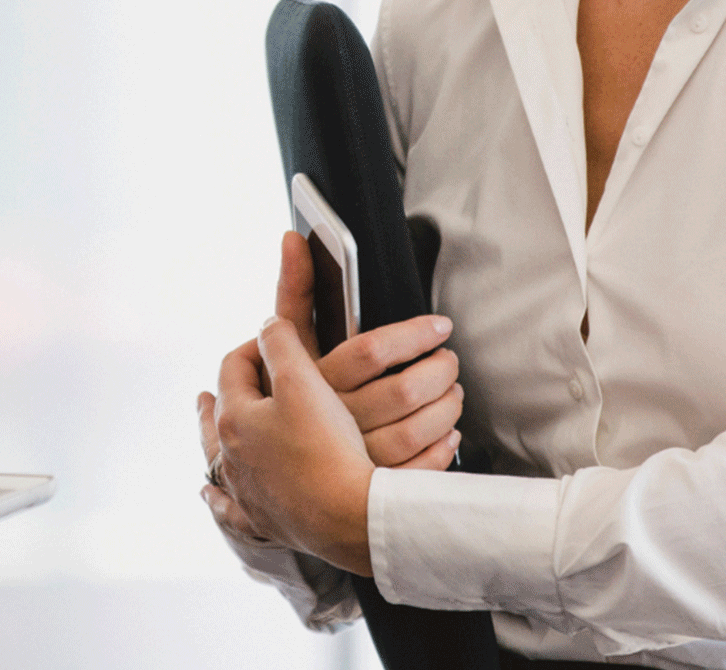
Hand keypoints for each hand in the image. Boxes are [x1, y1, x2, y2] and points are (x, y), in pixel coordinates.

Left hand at [211, 315, 380, 574]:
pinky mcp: (262, 519)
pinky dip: (217, 496)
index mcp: (234, 417)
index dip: (255, 345)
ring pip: (219, 455)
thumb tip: (266, 325)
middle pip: (221, 410)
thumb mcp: (302, 378)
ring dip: (216, 433)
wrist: (348, 515)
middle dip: (230, 386)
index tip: (278, 339)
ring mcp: (244, 490)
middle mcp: (230, 455)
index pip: (234, 366)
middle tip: (236, 373)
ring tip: (206, 419)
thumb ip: (280, 342)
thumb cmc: (326, 446)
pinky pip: (228, 507)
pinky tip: (208, 494)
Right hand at [275, 231, 463, 469]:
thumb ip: (294, 290)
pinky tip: (448, 431)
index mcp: (314, 381)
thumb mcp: (286, 343)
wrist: (273, 466)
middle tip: (449, 358)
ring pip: (417, 430)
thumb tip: (294, 237)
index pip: (373, 352)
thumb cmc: (285, 394)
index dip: (414, 335)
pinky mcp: (368, 488)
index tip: (439, 326)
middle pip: (404, 392)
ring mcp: (351, 459)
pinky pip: (418, 470)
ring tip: (452, 389)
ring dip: (447, 406)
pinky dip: (442, 447)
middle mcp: (331, 421)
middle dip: (439, 370)